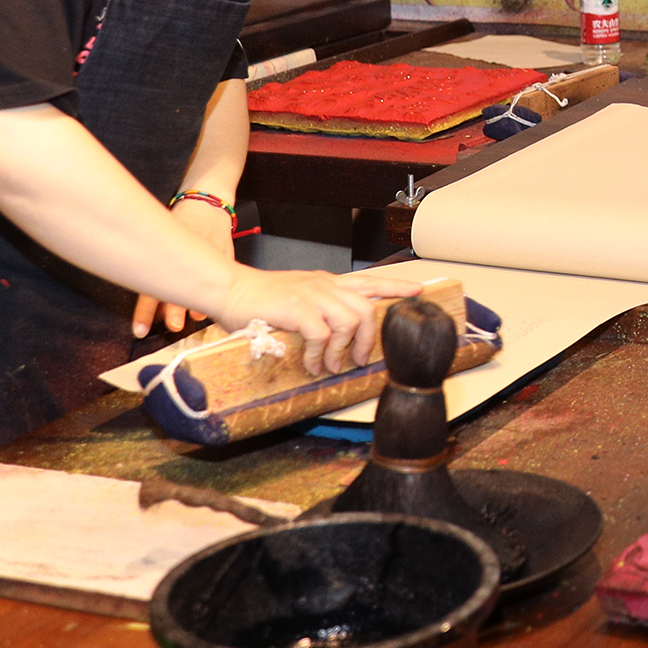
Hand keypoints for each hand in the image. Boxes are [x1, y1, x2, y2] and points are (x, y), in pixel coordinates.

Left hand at [133, 197, 231, 335]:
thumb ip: (158, 271)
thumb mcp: (163, 241)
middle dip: (175, 309)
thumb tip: (155, 307)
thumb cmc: (179, 226)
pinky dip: (218, 290)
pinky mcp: (226, 256)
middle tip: (173, 326)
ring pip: (202, 284)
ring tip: (197, 317)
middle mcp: (185, 257)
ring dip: (198, 303)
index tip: (140, 332)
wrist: (205, 204)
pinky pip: (223, 276)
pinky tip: (216, 303)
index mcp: (164, 256)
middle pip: (177, 287)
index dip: (144, 313)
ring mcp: (208, 256)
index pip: (149, 290)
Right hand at [203, 264, 430, 375]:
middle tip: (359, 360)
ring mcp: (311, 295)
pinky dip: (321, 354)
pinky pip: (323, 334)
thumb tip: (332, 337)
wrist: (228, 289)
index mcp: (326, 282)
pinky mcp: (297, 309)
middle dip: (369, 340)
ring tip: (331, 366)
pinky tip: (312, 364)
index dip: (396, 286)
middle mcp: (324, 286)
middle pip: (367, 309)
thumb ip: (316, 310)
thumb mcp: (296, 297)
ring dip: (343, 350)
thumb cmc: (258, 299)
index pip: (369, 281)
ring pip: (351, 321)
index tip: (418, 291)